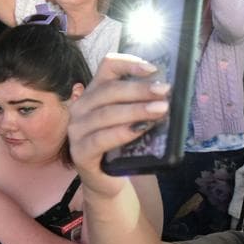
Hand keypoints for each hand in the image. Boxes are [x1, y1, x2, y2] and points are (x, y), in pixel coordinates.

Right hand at [67, 54, 169, 198]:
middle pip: (109, 90)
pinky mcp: (79, 152)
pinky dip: (121, 132)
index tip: (153, 70)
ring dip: (136, 110)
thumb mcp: (130, 119)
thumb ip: (139, 103)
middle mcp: (80, 107)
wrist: (106, 180)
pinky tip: (139, 130)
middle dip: (139, 89)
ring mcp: (77, 130)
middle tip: (164, 92)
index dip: (129, 63)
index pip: (107, 66)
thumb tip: (166, 91)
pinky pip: (101, 139)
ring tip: (159, 110)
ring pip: (106, 114)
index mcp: (94, 92)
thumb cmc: (121, 146)